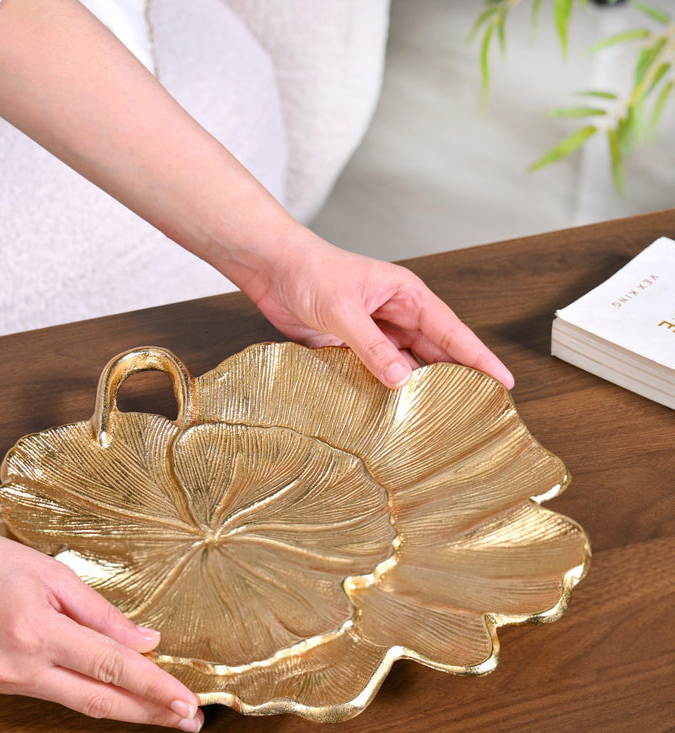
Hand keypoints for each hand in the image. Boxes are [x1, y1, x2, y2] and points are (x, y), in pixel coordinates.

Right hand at [0, 483, 202, 731]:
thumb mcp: (54, 573)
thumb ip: (102, 612)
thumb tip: (146, 640)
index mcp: (37, 631)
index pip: (112, 666)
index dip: (155, 687)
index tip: (188, 701)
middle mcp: (21, 668)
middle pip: (100, 701)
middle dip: (150, 714)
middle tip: (191, 720)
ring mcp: (7, 682)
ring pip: (80, 704)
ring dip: (127, 710)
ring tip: (165, 711)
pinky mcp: (0, 685)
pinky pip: (57, 695)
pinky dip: (94, 696)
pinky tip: (120, 696)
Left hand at [240, 227, 514, 389]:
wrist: (271, 269)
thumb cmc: (310, 272)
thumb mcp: (344, 310)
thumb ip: (372, 346)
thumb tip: (403, 380)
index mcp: (406, 296)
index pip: (452, 331)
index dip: (479, 358)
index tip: (503, 383)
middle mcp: (395, 315)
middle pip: (434, 353)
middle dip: (455, 380)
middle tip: (475, 412)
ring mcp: (374, 333)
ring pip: (405, 366)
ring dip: (417, 389)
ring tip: (436, 420)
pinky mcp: (351, 347)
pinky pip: (375, 373)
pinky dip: (384, 391)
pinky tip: (391, 411)